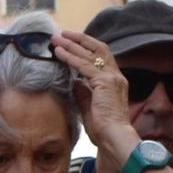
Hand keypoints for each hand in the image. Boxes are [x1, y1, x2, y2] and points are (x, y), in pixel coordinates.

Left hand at [52, 31, 139, 158]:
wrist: (114, 138)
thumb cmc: (104, 130)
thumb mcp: (90, 108)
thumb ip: (83, 93)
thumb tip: (74, 82)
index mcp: (115, 82)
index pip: (102, 57)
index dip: (88, 48)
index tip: (72, 43)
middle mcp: (116, 76)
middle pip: (98, 49)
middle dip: (80, 39)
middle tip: (63, 33)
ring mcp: (112, 78)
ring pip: (89, 54)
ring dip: (71, 45)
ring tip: (56, 38)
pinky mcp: (104, 83)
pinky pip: (84, 65)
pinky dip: (70, 57)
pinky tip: (59, 52)